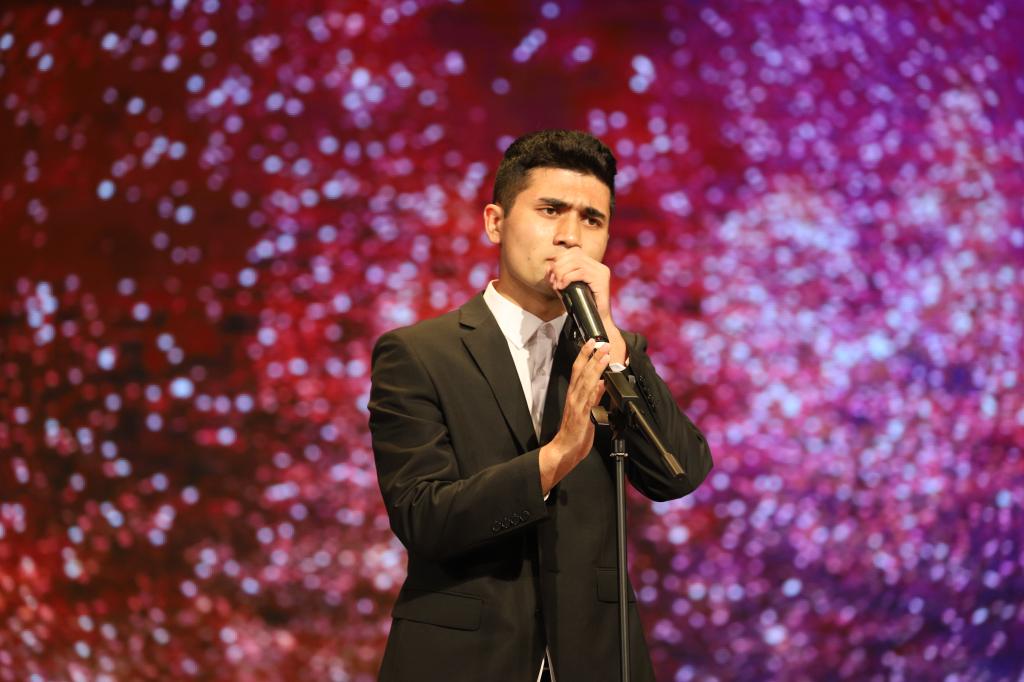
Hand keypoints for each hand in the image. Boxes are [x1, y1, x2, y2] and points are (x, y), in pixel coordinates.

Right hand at [538, 339, 610, 493]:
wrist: (564, 450)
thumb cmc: (574, 433)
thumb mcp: (585, 411)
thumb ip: (592, 397)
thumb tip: (602, 383)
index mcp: (574, 394)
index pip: (578, 369)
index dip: (585, 354)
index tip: (592, 342)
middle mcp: (574, 397)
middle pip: (582, 372)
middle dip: (593, 356)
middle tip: (602, 343)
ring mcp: (577, 406)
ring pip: (586, 383)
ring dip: (596, 368)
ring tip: (604, 357)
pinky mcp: (582, 417)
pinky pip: (589, 401)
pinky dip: (595, 391)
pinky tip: (601, 382)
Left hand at [546, 249, 627, 365]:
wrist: (596, 322)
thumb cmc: (582, 307)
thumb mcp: (568, 289)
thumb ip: (560, 277)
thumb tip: (549, 266)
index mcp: (593, 266)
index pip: (574, 252)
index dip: (560, 260)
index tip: (551, 275)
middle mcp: (599, 266)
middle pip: (574, 255)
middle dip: (559, 266)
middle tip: (553, 281)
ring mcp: (602, 272)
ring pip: (577, 262)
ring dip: (562, 272)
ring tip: (557, 285)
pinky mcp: (602, 280)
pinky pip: (581, 272)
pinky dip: (568, 278)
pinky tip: (562, 286)